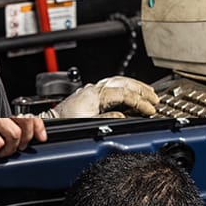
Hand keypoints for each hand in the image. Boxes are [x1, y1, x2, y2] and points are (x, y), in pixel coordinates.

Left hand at [41, 76, 158, 118]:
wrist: (51, 123)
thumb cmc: (65, 123)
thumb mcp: (89, 124)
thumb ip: (109, 119)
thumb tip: (125, 116)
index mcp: (96, 94)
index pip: (125, 94)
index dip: (140, 102)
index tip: (150, 109)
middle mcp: (95, 89)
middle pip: (124, 83)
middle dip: (142, 89)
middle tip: (155, 97)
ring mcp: (93, 90)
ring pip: (120, 82)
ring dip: (136, 87)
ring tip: (148, 93)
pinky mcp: (91, 95)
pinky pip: (114, 87)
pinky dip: (126, 89)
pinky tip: (132, 94)